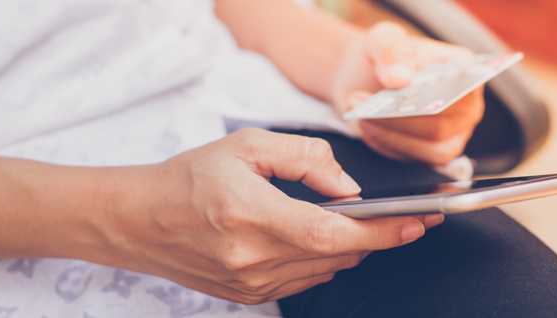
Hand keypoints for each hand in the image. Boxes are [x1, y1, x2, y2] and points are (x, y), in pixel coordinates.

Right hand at [91, 128, 441, 303]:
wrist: (139, 220)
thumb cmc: (189, 177)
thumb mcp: (246, 146)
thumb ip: (305, 158)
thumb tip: (347, 188)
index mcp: (249, 214)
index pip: (331, 233)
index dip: (381, 231)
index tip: (418, 222)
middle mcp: (251, 259)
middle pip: (335, 256)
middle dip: (376, 237)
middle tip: (399, 218)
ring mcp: (248, 284)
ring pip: (324, 271)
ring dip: (348, 248)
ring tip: (354, 223)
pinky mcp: (245, 296)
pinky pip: (302, 281)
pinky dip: (321, 260)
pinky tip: (315, 239)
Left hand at [331, 22, 484, 165]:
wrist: (362, 78)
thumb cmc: (381, 57)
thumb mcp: (382, 40)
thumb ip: (391, 50)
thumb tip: (401, 77)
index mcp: (465, 72)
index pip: (463, 91)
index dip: (434, 96)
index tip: (399, 88)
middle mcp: (465, 107)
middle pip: (442, 126)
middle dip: (399, 118)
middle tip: (360, 100)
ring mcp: (451, 134)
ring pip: (429, 150)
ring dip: (390, 135)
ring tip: (360, 116)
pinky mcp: (429, 154)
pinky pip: (412, 160)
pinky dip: (386, 146)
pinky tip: (365, 128)